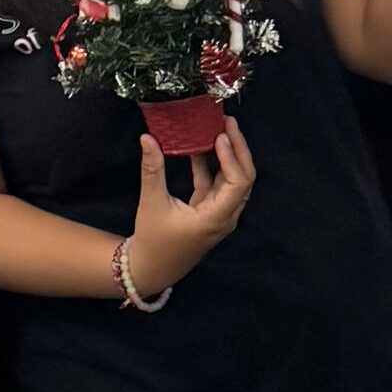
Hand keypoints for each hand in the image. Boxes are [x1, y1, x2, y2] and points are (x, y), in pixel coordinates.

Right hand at [121, 118, 257, 294]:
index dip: (233, 157)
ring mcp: (220, 215)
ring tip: (219, 129)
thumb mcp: (151, 203)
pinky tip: (201, 148)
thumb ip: (152, 170)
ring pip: (233, 181)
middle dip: (238, 149)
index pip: (238, 183)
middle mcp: (225, 216)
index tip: (220, 135)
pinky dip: (212, 167)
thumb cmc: (153, 240)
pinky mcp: (210, 212)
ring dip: (228, 156)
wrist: (152, 268)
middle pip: (243, 179)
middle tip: (227, 122)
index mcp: (216, 218)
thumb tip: (147, 138)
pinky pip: (218, 186)